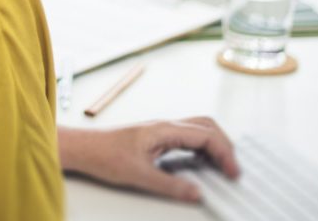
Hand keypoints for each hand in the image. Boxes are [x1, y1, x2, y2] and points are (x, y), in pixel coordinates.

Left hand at [58, 117, 239, 201]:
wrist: (84, 148)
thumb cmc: (104, 155)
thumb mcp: (138, 175)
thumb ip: (169, 185)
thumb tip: (196, 193)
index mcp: (165, 129)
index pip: (206, 135)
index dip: (224, 153)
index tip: (232, 171)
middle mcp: (167, 125)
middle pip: (207, 126)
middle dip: (225, 145)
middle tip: (233, 169)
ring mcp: (163, 130)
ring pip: (199, 129)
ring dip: (215, 144)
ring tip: (223, 165)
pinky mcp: (158, 137)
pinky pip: (188, 136)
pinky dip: (202, 147)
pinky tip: (202, 161)